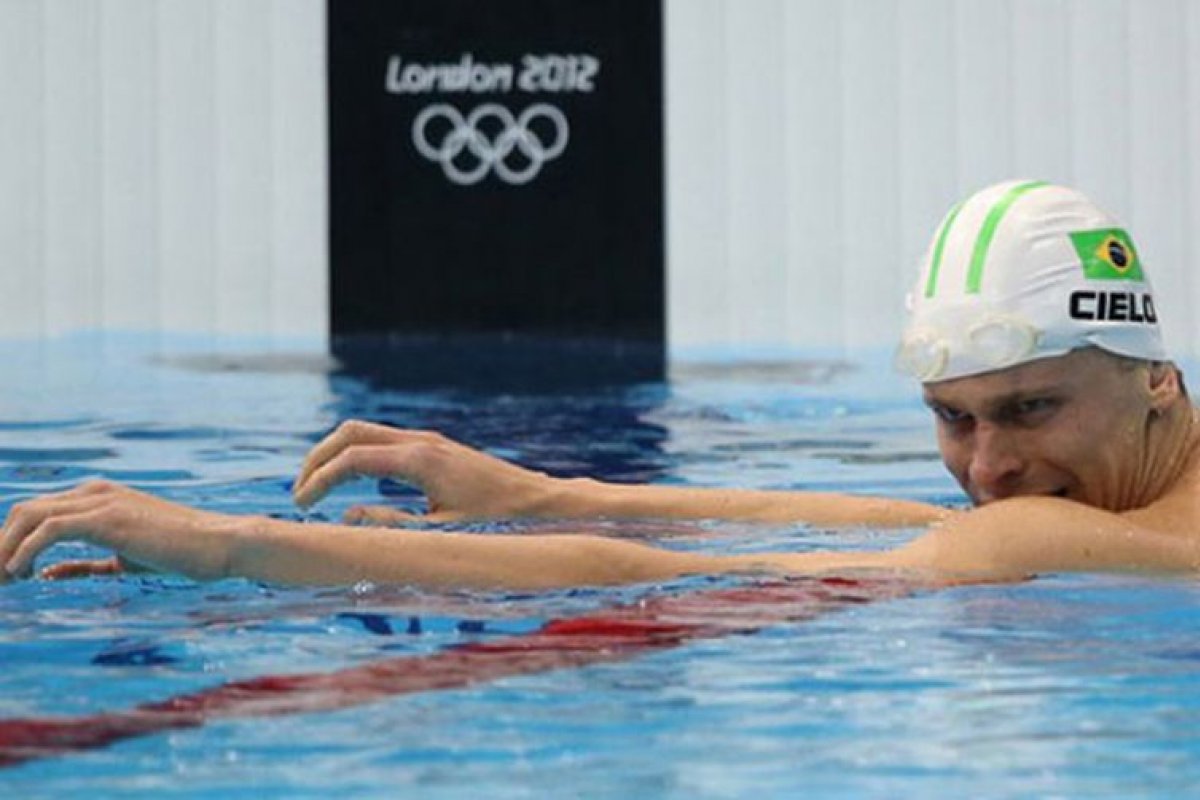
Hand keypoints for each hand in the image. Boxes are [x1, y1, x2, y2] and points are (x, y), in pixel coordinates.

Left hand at [1, 481, 240, 581]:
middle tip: (0, 580)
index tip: (6, 575)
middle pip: (24, 511)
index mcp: (99, 497)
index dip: (13, 542)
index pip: (38, 512)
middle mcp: (94, 492)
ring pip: (29, 516)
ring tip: (3, 580)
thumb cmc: (181, 553)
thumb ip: (85, 564)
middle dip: (2, 544)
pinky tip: (22, 573)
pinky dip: (26, 550)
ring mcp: (100, 502)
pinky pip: (49, 529)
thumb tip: (46, 573)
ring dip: (6, 548)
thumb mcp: (124, 560)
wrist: (219, 543)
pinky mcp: (106, 518)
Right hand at [293, 421, 560, 523]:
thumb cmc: (495, 522)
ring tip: (316, 489)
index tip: (301, 507)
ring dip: (334, 455)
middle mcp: (420, 442)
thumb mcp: (440, 534)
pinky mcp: (431, 447)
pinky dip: (355, 455)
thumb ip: (390, 527)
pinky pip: (381, 440)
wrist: (536, 501)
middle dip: (317, 459)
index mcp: (419, 461)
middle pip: (349, 433)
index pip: (352, 459)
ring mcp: (426, 440)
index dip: (319, 481)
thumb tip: (345, 521)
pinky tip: (349, 483)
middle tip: (299, 494)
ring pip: (363, 432)